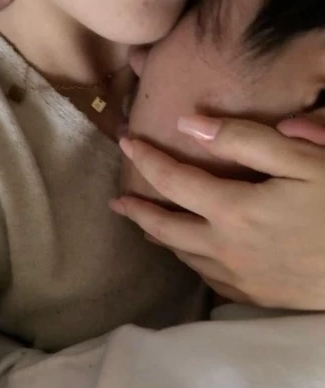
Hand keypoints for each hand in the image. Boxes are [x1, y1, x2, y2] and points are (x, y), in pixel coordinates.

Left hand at [110, 112, 324, 309]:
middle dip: (136, 212)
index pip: (171, 180)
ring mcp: (236, 275)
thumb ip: (242, 139)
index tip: (125, 143)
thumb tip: (189, 124)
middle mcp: (223, 247)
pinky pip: (206, 276)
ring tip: (145, 225)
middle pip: (164, 227)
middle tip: (117, 203)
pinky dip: (189, 259)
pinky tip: (188, 253)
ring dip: (160, 236)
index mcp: (231, 210)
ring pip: (182, 254)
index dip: (145, 159)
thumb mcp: (302, 159)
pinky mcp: (253, 293)